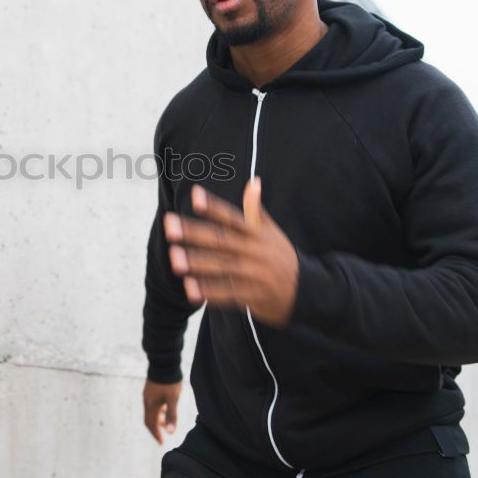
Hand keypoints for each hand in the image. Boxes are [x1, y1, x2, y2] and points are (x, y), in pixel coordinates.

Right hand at [143, 379, 180, 444]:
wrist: (163, 363)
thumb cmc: (169, 381)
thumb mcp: (173, 399)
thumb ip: (172, 415)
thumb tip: (171, 433)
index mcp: (151, 405)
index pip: (151, 424)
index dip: (156, 434)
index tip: (161, 442)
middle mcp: (147, 401)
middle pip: (149, 419)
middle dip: (155, 429)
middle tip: (162, 436)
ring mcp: (148, 394)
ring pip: (150, 411)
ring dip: (157, 419)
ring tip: (166, 423)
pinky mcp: (150, 389)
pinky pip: (151, 404)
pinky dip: (157, 411)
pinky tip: (164, 408)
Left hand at [163, 177, 298, 325]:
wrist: (308, 291)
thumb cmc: (281, 256)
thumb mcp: (272, 232)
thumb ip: (256, 210)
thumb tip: (254, 182)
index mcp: (257, 233)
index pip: (232, 217)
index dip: (214, 207)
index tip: (195, 195)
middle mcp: (255, 252)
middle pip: (221, 241)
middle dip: (194, 234)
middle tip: (169, 227)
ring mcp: (255, 275)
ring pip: (222, 268)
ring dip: (197, 264)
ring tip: (173, 259)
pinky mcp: (253, 296)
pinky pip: (229, 294)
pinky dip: (209, 292)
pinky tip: (189, 289)